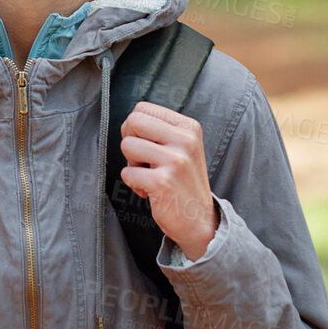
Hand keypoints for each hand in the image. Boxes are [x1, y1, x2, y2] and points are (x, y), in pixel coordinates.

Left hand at [118, 101, 217, 259]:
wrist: (200, 221)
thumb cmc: (182, 182)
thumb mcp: (181, 148)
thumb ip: (160, 130)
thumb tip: (129, 121)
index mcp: (189, 127)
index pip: (142, 108)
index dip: (135, 127)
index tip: (147, 145)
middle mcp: (185, 140)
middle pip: (132, 121)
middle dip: (130, 141)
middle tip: (143, 160)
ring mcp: (175, 160)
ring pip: (127, 145)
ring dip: (132, 164)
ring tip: (149, 175)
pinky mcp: (162, 181)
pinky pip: (127, 172)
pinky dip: (133, 184)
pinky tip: (150, 191)